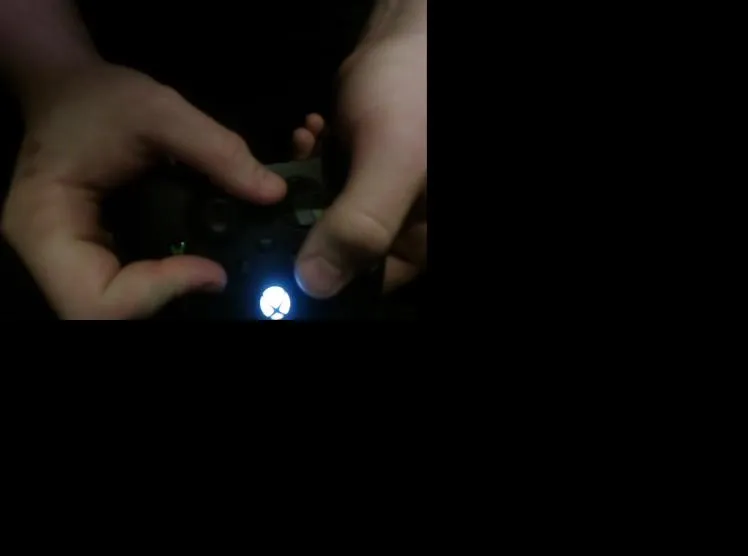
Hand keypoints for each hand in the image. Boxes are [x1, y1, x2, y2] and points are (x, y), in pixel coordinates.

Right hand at [1, 63, 285, 318]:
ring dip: (168, 296)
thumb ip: (217, 151)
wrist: (68, 89)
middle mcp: (49, 254)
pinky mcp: (93, 258)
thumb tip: (273, 193)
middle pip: (105, 313)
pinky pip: (124, 290)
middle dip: (166, 300)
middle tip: (215, 274)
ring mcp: (68, 260)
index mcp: (45, 223)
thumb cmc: (98, 96)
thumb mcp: (161, 112)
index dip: (159, 293)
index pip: (96, 300)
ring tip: (211, 270)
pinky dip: (163, 285)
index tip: (211, 269)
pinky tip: (194, 263)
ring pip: (118, 307)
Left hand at [294, 14, 426, 297]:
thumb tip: (315, 285)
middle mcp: (406, 228)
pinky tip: (312, 134)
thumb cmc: (415, 101)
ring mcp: (384, 200)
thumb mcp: (392, 167)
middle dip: (310, 223)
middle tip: (285, 191)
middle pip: (344, 253)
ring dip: (306, 187)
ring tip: (304, 147)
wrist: (411, 38)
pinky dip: (312, 163)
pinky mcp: (364, 171)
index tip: (285, 252)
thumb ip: (358, 227)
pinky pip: (329, 185)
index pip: (370, 283)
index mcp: (423, 241)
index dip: (327, 275)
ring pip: (330, 219)